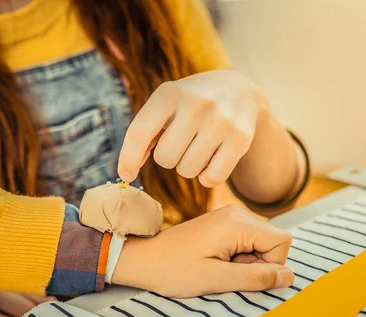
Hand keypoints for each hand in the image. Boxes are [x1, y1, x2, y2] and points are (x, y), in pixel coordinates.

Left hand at [112, 205, 293, 297]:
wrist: (143, 258)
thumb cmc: (173, 270)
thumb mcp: (216, 280)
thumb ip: (255, 278)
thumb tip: (288, 276)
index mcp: (237, 223)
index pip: (282, 241)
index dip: (271, 265)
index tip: (242, 275)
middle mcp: (236, 213)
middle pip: (273, 240)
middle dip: (259, 263)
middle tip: (226, 272)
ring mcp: (228, 216)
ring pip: (260, 241)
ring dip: (247, 261)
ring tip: (218, 266)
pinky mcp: (221, 223)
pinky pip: (246, 239)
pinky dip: (238, 255)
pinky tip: (215, 260)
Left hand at [118, 70, 269, 187]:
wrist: (238, 90)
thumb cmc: (189, 105)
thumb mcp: (164, 105)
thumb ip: (143, 134)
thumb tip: (127, 172)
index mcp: (169, 93)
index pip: (139, 132)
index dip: (128, 158)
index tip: (125, 174)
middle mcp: (196, 104)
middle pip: (165, 159)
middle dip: (168, 158)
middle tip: (180, 144)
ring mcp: (221, 121)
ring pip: (188, 170)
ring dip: (188, 167)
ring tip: (197, 147)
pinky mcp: (240, 138)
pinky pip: (212, 178)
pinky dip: (208, 177)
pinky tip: (212, 160)